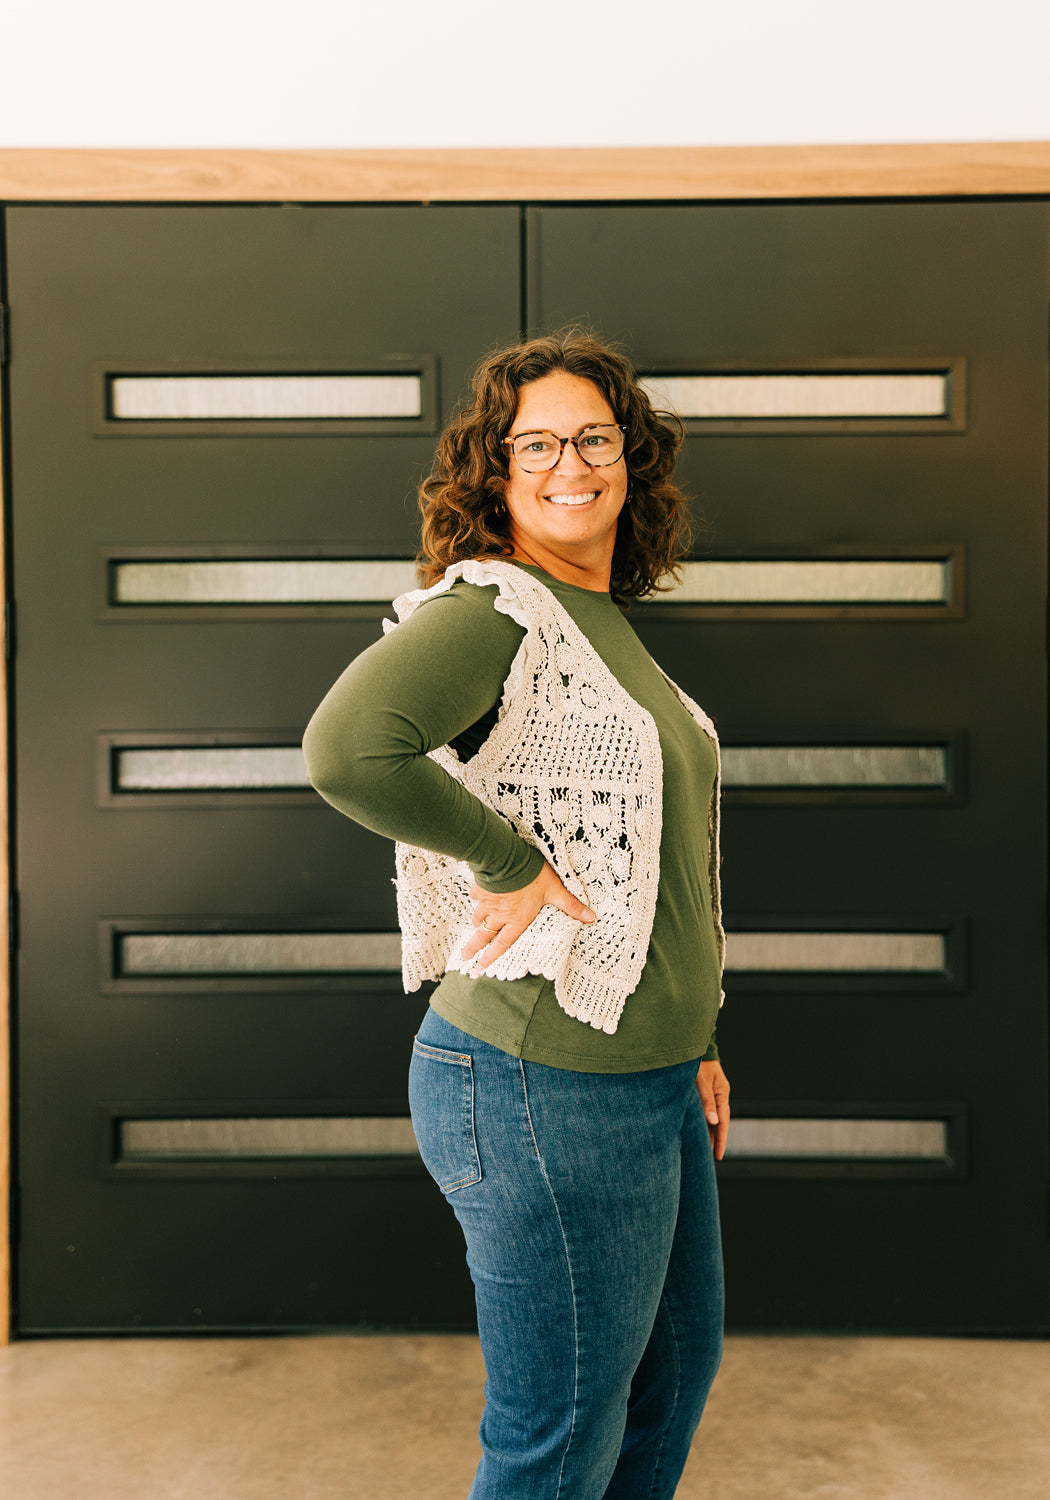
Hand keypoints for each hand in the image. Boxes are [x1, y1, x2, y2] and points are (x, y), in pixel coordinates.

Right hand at [461, 865, 594, 968]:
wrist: (508, 857)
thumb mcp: (556, 890)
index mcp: (517, 919)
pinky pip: (476, 897)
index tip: (480, 967)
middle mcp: (500, 914)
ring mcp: (488, 901)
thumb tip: (590, 918)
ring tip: (472, 930)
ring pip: (479, 918)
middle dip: (473, 947)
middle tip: (464, 957)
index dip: (492, 957)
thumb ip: (571, 905)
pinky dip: (476, 899)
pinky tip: (476, 897)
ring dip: (475, 926)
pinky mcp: (481, 887)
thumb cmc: (533, 875)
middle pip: (484, 935)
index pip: (503, 943)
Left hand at [697, 1060, 729, 1160]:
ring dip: (710, 1132)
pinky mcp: (704, 1092)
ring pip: (712, 1117)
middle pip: (719, 1122)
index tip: (719, 1155)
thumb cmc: (698, 1062)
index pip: (723, 1122)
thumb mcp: (702, 1082)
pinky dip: (703, 1122)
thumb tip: (713, 1122)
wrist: (693, 1046)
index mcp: (721, 1094)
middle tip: (715, 1157)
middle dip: (717, 1139)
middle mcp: (719, 1096)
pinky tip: (698, 1130)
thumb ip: (707, 1102)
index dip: (721, 1139)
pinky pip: (705, 1111)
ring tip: (706, 1149)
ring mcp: (712, 1094)